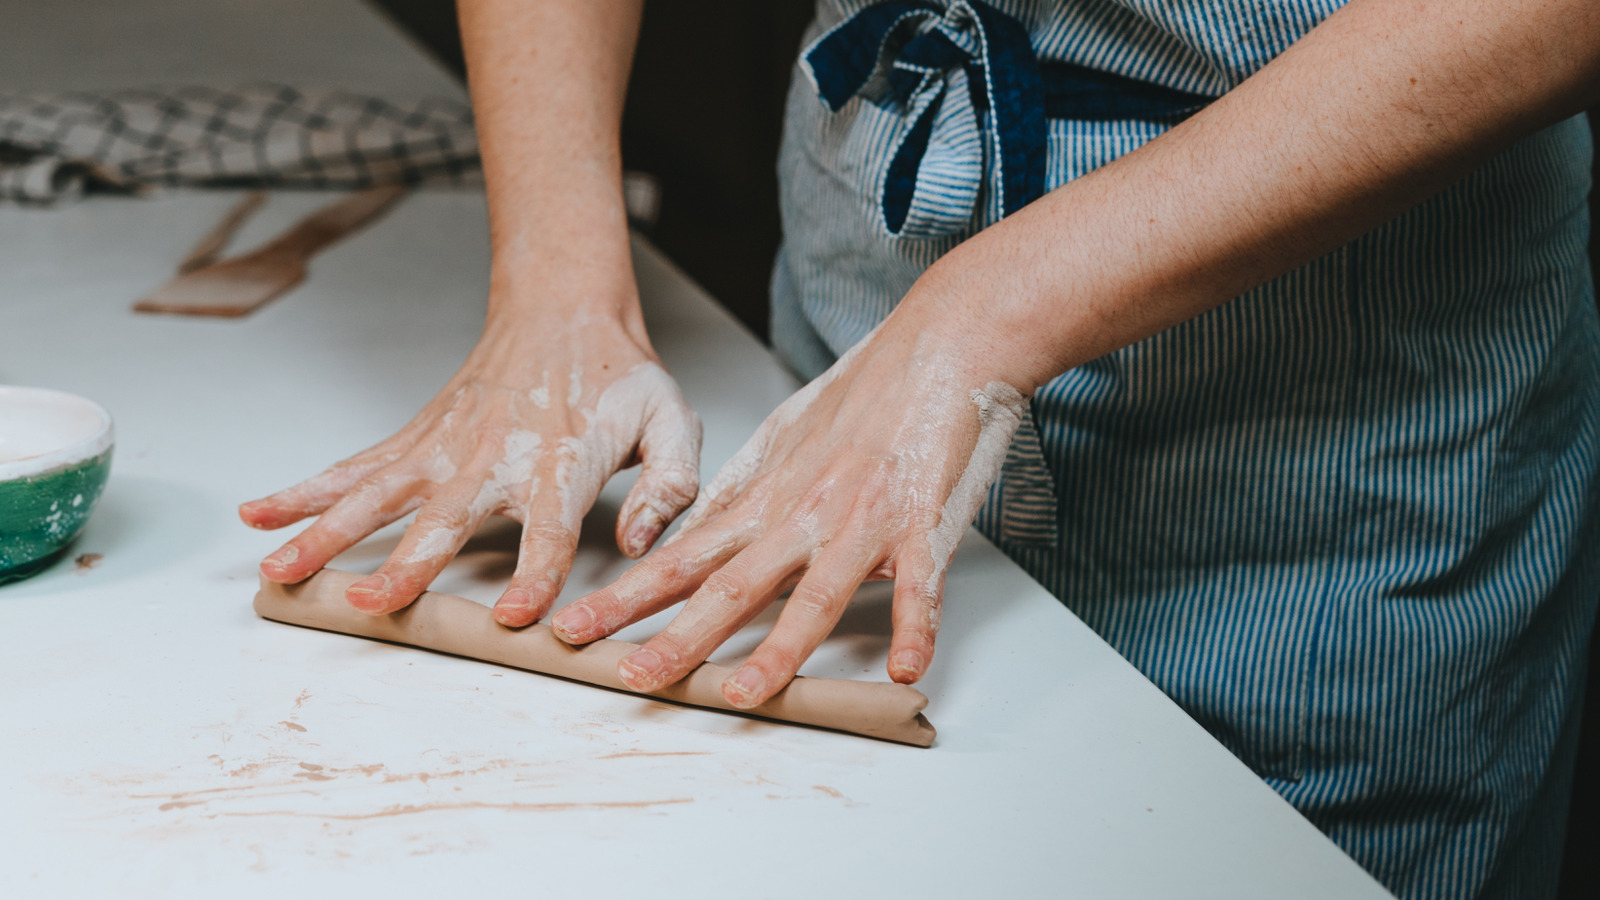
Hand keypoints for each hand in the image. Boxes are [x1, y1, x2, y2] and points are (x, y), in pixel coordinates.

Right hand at [239, 318, 701, 625]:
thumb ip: (670, 485)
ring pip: (376, 496)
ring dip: (325, 533)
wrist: (567, 312)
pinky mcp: (418, 438)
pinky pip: (355, 468)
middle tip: (369, 605)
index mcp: (560, 463)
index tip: (518, 615)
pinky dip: (304, 490)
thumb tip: (639, 543)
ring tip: (279, 571)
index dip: (536, 573)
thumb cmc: (620, 377)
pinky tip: (261, 515)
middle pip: (444, 520)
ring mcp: (445, 448)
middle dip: (405, 564)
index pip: (549, 530)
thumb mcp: (673, 422)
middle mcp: (493, 458)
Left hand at [547, 314, 1026, 707]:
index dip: (628, 596)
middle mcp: (804, 514)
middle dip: (677, 636)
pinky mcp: (924, 523)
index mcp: (767, 497)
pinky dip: (916, 626)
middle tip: (630, 676)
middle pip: (731, 585)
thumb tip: (704, 530)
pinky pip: (921, 584)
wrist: (942, 345)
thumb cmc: (869, 390)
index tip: (579, 626)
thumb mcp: (786, 435)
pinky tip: (904, 666)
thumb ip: (745, 489)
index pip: (684, 556)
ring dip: (778, 650)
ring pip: (814, 595)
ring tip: (744, 692)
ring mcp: (863, 521)